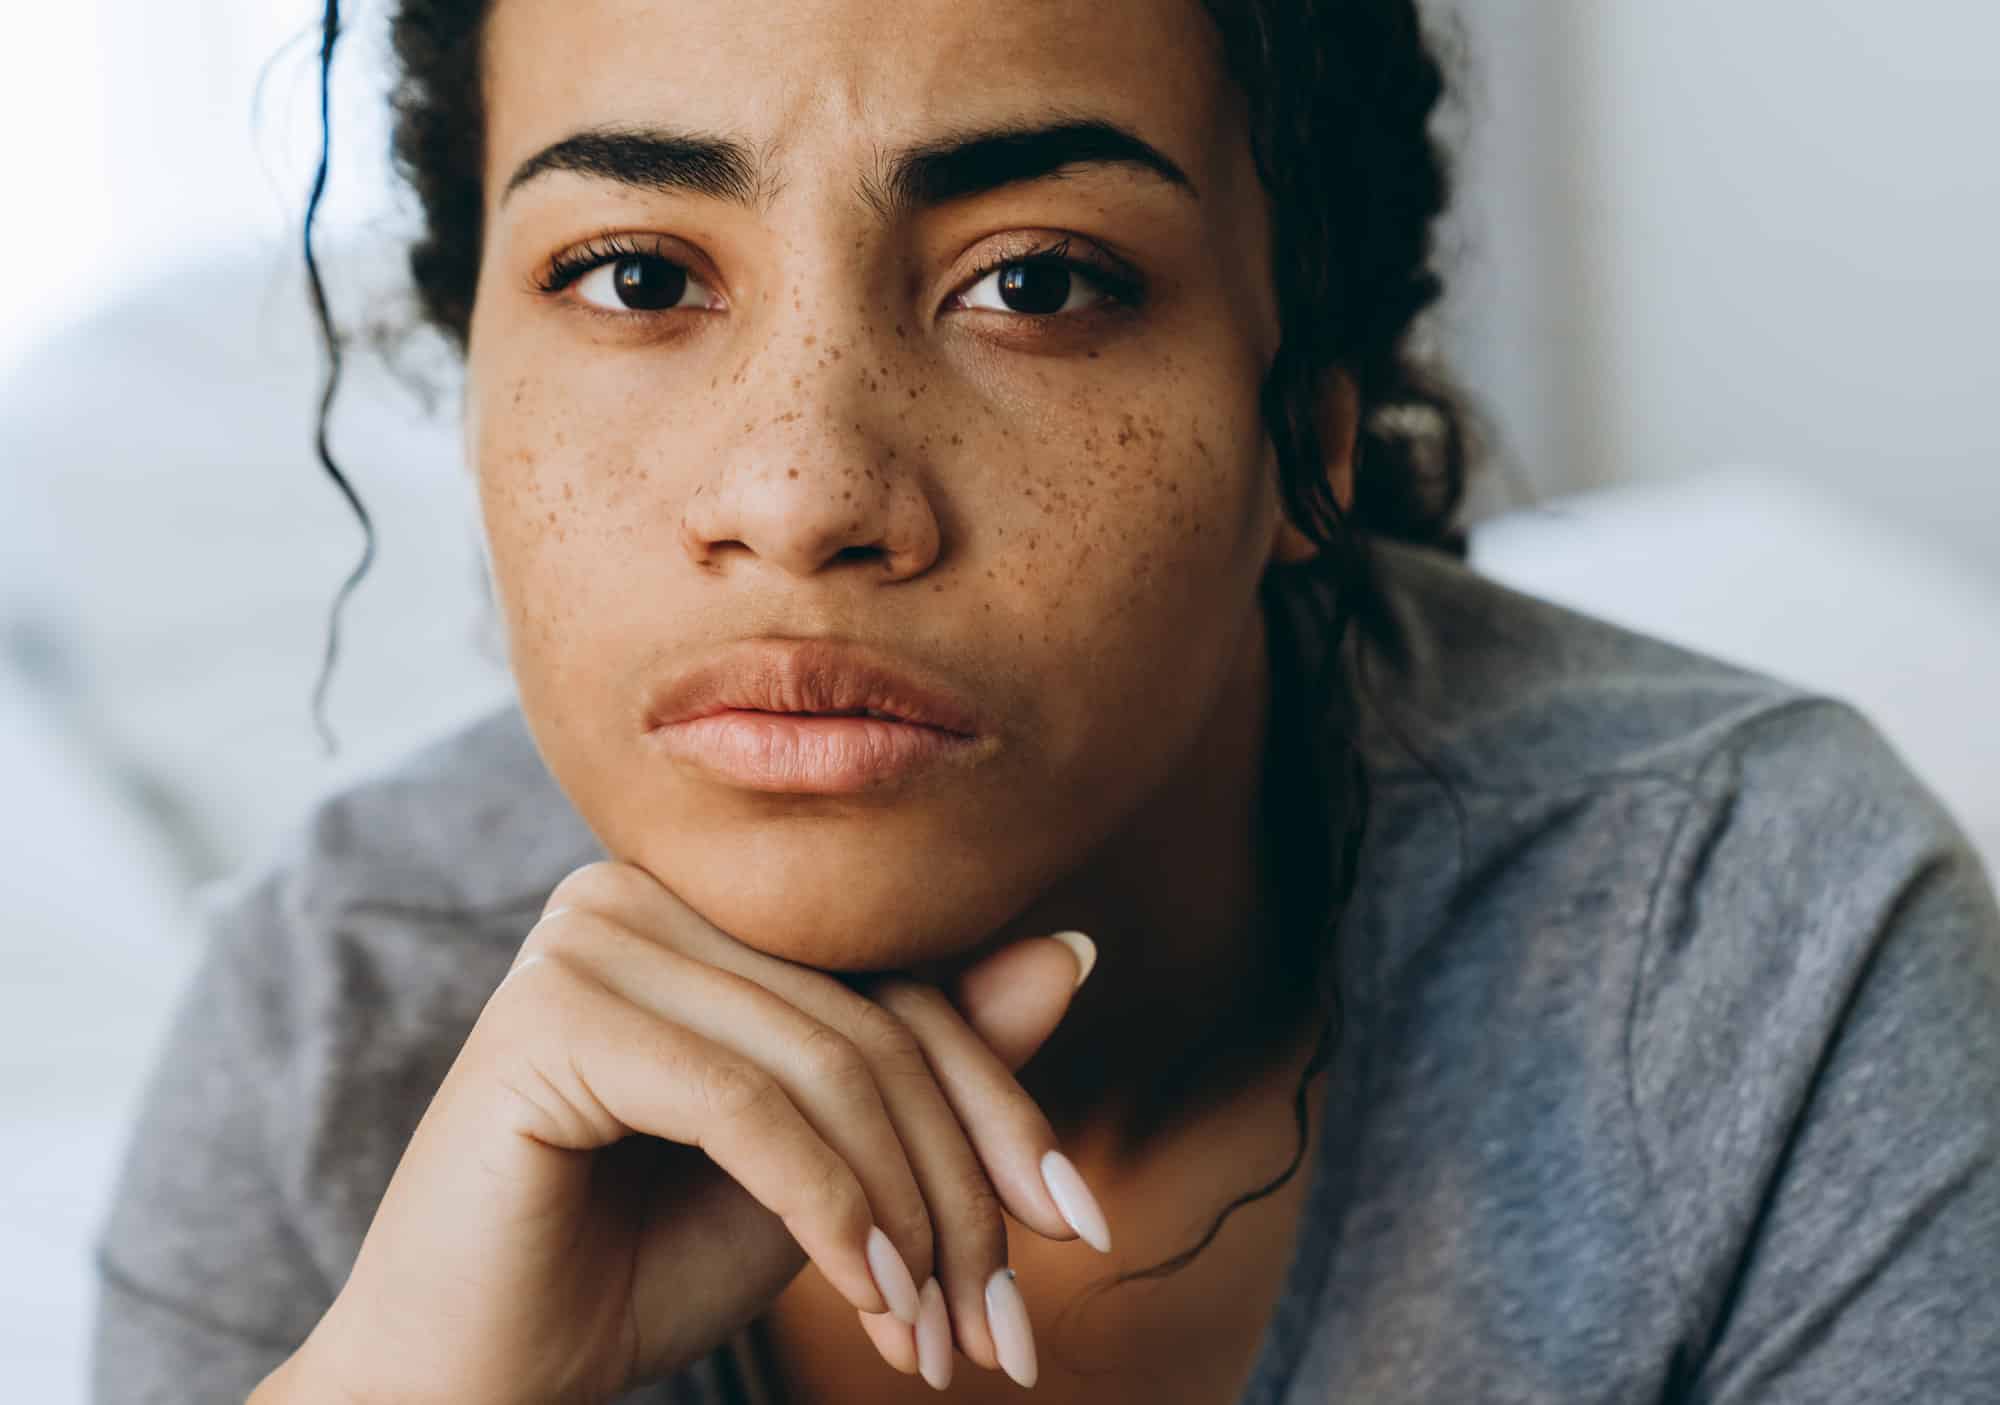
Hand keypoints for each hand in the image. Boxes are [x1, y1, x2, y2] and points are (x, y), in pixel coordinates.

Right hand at [277, 860, 1101, 1401]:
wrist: (474, 1378)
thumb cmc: (641, 1265)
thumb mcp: (828, 1167)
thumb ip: (927, 1061)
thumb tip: (1073, 948)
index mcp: (697, 904)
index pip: (897, 979)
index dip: (1000, 1105)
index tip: (1079, 1223)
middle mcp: (635, 892)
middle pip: (873, 1023)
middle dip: (960, 1187)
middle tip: (1003, 1329)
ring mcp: (587, 939)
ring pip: (827, 1067)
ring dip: (906, 1222)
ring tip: (934, 1341)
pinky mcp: (553, 1015)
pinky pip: (751, 1108)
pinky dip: (835, 1215)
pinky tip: (876, 1303)